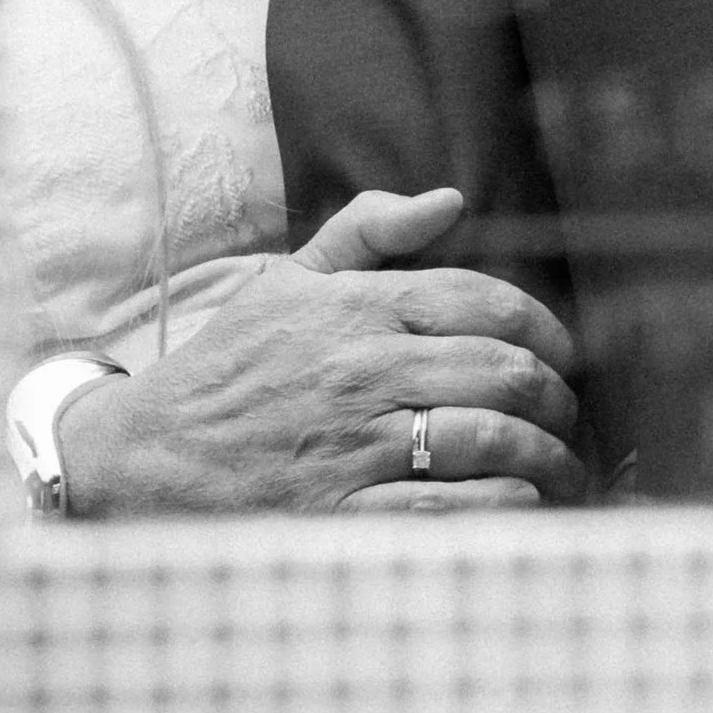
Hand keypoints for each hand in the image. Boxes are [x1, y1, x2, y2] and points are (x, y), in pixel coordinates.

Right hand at [57, 188, 582, 517]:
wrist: (144, 456)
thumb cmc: (228, 367)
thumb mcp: (287, 281)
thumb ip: (368, 229)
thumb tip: (450, 199)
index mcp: (358, 310)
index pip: (486, 301)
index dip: (548, 328)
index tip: (566, 355)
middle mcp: (364, 372)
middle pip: (502, 372)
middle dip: (557, 398)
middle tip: (568, 417)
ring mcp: (354, 446)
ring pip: (488, 441)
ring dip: (547, 458)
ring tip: (563, 470)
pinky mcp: (343, 514)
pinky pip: (450, 510)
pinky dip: (504, 508)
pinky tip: (523, 506)